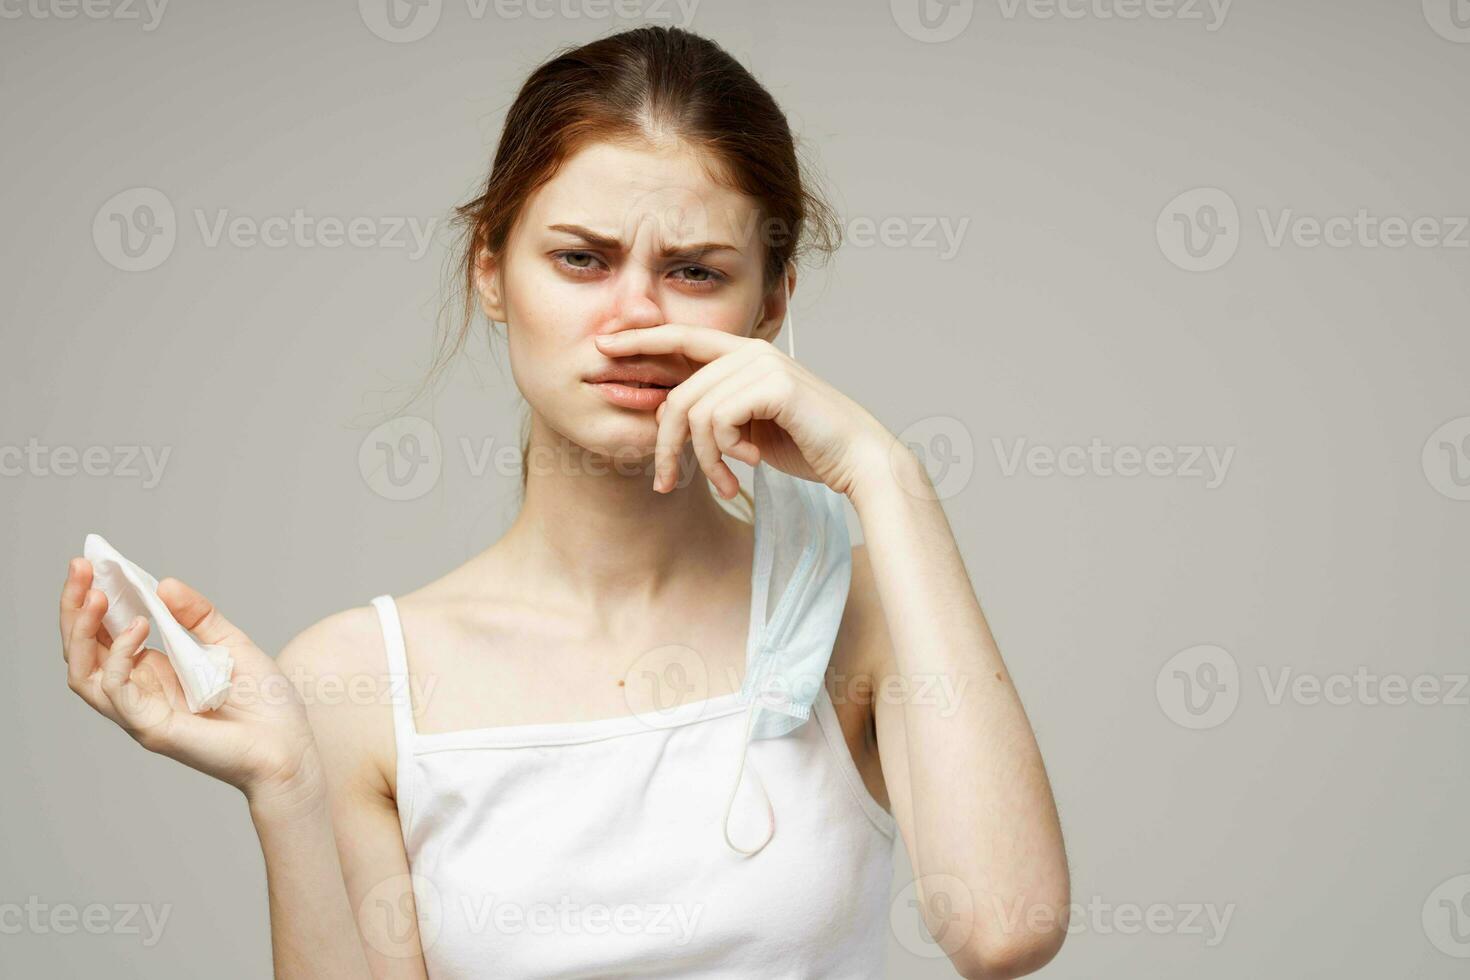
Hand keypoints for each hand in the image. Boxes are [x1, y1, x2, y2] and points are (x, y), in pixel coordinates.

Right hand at [59, 558, 319, 806]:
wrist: (290, 746)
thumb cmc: (264, 704)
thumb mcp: (231, 644)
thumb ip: (199, 616)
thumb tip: (164, 584)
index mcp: (154, 672)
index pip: (105, 634)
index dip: (92, 600)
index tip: (91, 561)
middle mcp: (139, 692)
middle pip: (83, 651)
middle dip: (75, 607)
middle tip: (80, 566)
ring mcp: (140, 712)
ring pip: (84, 674)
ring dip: (83, 631)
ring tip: (96, 594)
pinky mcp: (152, 728)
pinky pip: (119, 691)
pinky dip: (121, 656)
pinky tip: (139, 626)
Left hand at [595, 325, 892, 498]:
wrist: (857, 460)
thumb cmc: (806, 446)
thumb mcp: (750, 428)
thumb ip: (716, 414)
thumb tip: (670, 416)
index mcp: (744, 355)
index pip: (681, 340)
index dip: (640, 342)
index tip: (603, 348)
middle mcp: (751, 352)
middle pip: (679, 394)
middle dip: (665, 445)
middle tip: (666, 483)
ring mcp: (763, 366)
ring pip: (695, 413)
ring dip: (702, 460)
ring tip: (724, 482)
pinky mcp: (774, 386)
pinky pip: (717, 421)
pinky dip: (724, 454)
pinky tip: (746, 467)